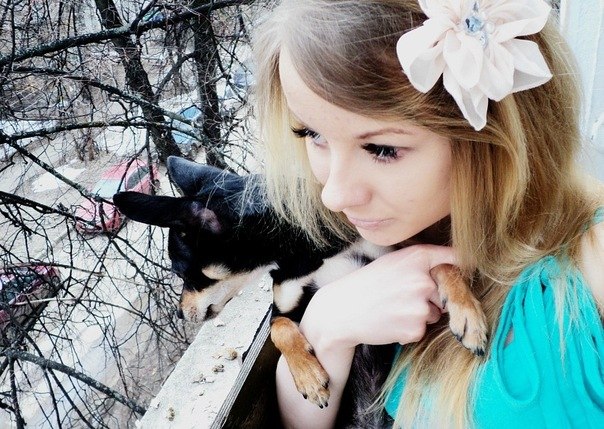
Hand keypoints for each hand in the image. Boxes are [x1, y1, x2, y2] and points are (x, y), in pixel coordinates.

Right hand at [300, 244, 455, 350]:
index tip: (467, 267)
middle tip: (401, 296)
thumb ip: (422, 261)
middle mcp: (424, 280)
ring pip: (435, 314)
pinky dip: (408, 330)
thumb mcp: (394, 261)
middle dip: (430, 298)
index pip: (455, 257)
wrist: (342, 310)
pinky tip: (390, 321)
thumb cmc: (368, 283)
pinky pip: (421, 330)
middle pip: (445, 293)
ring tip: (392, 309)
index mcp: (418, 257)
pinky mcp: (415, 329)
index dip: (463, 264)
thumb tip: (458, 264)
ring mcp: (420, 306)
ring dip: (419, 315)